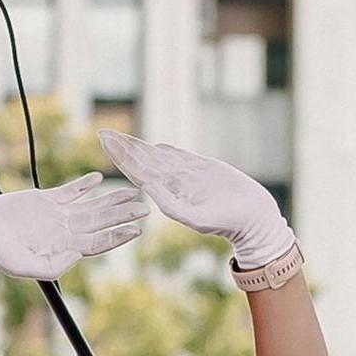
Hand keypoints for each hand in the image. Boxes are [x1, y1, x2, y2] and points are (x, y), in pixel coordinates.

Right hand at [0, 173, 144, 287]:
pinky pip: (68, 191)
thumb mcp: (23, 265)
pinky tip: (97, 179)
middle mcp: (63, 231)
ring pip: (90, 205)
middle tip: (145, 207)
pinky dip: (83, 185)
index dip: (118, 235)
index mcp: (63, 248)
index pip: (98, 242)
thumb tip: (77, 255)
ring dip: (110, 199)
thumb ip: (51, 265)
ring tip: (130, 192)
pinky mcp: (43, 200)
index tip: (137, 228)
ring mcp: (55, 215)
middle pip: (100, 222)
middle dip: (122, 215)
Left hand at [100, 133, 302, 284]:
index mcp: (166, 194)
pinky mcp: (204, 170)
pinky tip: (154, 147)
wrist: (252, 217)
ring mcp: (188, 176)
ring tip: (122, 137)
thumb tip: (147, 186)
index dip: (120, 156)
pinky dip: (167, 151)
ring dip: (140, 147)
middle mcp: (173, 184)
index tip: (104, 142)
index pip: (137, 171)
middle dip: (124, 147)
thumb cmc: (225, 222)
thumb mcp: (195, 217)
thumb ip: (171, 204)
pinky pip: (181, 158)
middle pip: (142, 161)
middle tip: (103, 132)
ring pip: (159, 158)